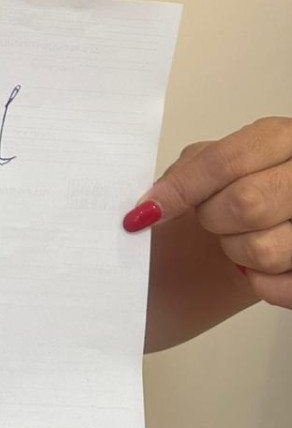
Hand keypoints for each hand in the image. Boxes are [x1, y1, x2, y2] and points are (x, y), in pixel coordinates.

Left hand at [123, 116, 291, 308]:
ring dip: (236, 251)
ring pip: (262, 250)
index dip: (181, 190)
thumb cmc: (245, 180)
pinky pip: (282, 288)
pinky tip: (257, 265)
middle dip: (212, 218)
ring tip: (240, 236)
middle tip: (211, 217)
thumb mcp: (217, 157)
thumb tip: (150, 205)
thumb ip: (188, 172)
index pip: (225, 162)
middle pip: (245, 204)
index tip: (148, 211)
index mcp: (281, 138)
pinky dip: (261, 283)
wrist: (274, 209)